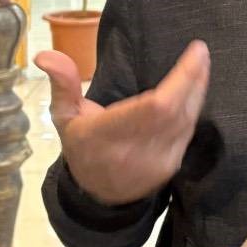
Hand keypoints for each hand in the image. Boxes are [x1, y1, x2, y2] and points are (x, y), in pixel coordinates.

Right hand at [35, 41, 209, 205]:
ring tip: (201, 64)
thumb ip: (62, 84)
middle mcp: (136, 149)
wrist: (95, 194)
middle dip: (194, 79)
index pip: (155, 105)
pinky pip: (187, 133)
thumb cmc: (80, 146)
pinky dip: (193, 109)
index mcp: (108, 134)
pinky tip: (196, 90)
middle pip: (177, 110)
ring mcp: (156, 160)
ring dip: (197, 91)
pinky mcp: (170, 166)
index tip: (194, 51)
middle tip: (201, 53)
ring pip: (187, 121)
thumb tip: (45, 54)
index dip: (180, 78)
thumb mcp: (63, 116)